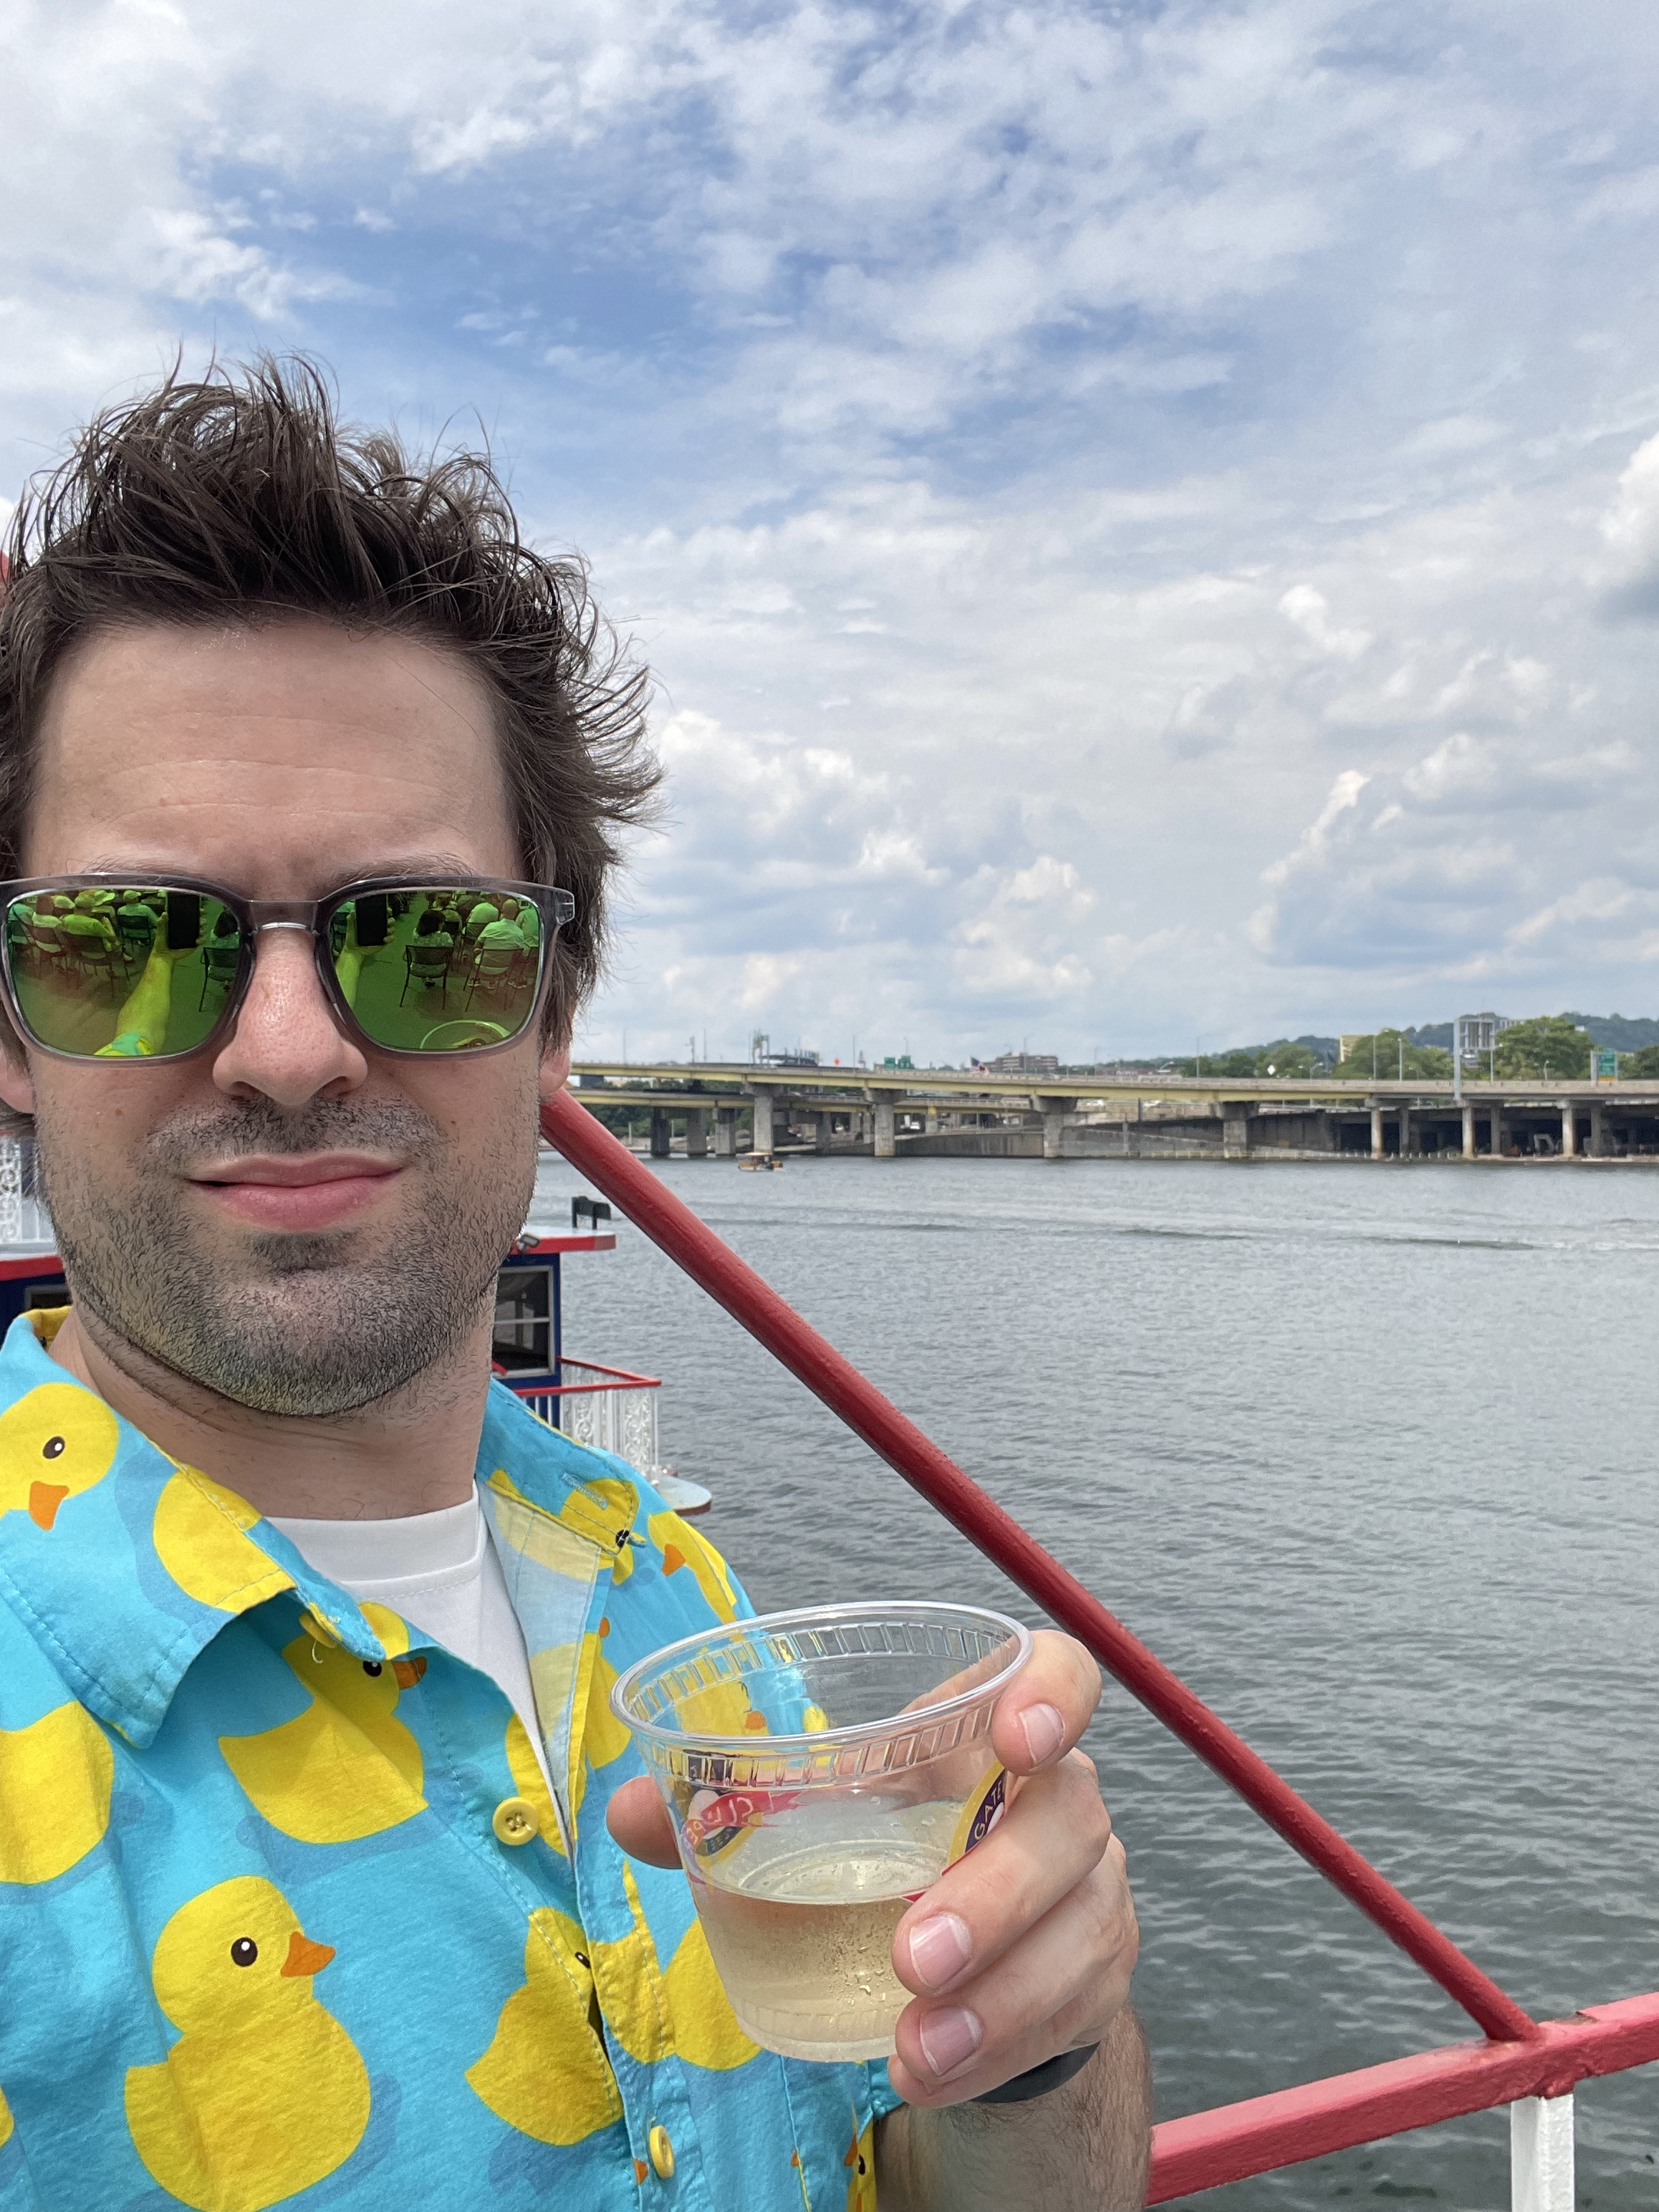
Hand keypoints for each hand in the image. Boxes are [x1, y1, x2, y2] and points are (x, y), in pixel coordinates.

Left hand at [606, 1630, 1136, 2105]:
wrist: (970, 1953)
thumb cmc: (890, 1853)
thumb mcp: (821, 1822)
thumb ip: (727, 1808)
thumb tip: (627, 1810)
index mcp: (988, 1733)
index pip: (1058, 1672)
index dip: (1052, 1692)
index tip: (1017, 1740)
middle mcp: (1058, 1799)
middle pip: (1066, 1819)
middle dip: (995, 1892)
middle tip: (911, 1954)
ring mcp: (1089, 1889)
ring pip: (1080, 1926)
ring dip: (997, 1996)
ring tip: (915, 2046)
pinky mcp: (1094, 1977)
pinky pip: (1069, 2011)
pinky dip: (999, 2049)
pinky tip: (933, 2072)